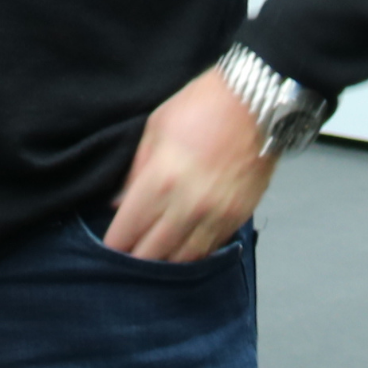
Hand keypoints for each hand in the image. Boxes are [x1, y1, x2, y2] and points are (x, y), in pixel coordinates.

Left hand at [102, 65, 276, 261]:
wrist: (257, 103)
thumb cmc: (200, 107)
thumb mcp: (155, 129)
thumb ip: (136, 170)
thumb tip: (119, 202)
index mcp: (160, 181)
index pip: (128, 229)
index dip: (115, 243)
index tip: (110, 247)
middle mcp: (187, 206)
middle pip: (153, 252)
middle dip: (135, 259)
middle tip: (126, 259)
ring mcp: (216, 215)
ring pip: (184, 258)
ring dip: (165, 264)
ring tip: (153, 262)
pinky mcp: (238, 217)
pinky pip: (211, 248)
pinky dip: (194, 255)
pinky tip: (183, 253)